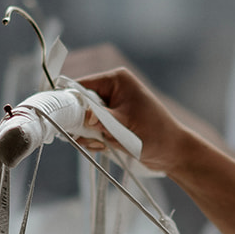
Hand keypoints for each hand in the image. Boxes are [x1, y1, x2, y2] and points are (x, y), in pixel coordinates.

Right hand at [71, 64, 193, 175]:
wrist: (172, 153)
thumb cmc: (155, 134)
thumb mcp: (125, 126)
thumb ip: (102, 120)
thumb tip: (83, 116)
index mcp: (117, 80)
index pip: (82, 86)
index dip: (70, 102)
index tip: (63, 119)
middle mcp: (112, 90)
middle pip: (81, 104)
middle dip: (82, 123)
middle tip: (90, 138)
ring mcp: (111, 107)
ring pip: (85, 119)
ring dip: (89, 134)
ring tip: (103, 144)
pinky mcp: (112, 122)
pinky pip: (92, 129)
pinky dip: (94, 140)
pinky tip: (105, 147)